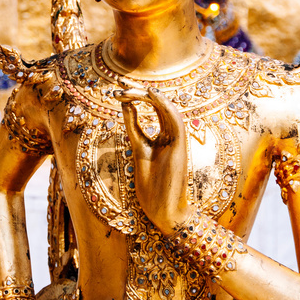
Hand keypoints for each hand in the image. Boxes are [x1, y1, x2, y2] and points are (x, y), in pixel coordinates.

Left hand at [118, 87, 190, 235]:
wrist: (163, 212)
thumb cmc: (152, 185)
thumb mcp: (138, 148)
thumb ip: (134, 127)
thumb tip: (125, 104)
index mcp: (164, 135)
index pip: (153, 107)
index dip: (137, 96)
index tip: (118, 91)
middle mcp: (173, 135)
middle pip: (160, 105)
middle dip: (140, 93)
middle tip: (119, 87)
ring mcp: (178, 141)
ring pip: (168, 108)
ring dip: (150, 96)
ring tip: (130, 89)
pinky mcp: (181, 148)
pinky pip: (176, 121)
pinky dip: (165, 105)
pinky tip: (151, 94)